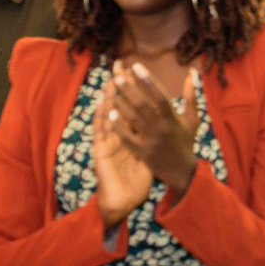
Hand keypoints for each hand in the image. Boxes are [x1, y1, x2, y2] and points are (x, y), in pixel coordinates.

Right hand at [93, 79, 152, 227]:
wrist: (123, 199)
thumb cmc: (135, 176)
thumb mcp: (147, 153)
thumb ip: (153, 135)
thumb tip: (162, 123)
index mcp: (130, 133)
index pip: (130, 106)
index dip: (132, 89)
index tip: (134, 69)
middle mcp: (118, 134)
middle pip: (117, 106)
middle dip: (119, 86)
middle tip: (118, 66)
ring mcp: (109, 142)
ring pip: (108, 116)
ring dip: (109, 97)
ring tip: (111, 78)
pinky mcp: (103, 154)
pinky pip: (103, 135)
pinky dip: (103, 121)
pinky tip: (104, 107)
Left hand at [108, 61, 199, 195]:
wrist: (182, 171)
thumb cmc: (186, 141)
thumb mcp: (192, 118)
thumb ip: (191, 95)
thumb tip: (191, 72)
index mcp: (173, 118)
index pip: (159, 95)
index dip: (147, 80)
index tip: (136, 66)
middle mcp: (161, 127)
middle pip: (142, 104)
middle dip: (129, 87)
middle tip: (117, 73)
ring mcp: (150, 140)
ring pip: (132, 117)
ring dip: (121, 101)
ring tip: (111, 87)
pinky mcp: (141, 152)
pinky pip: (127, 136)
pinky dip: (118, 125)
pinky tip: (109, 112)